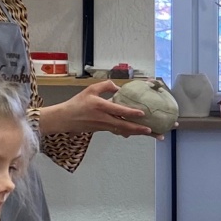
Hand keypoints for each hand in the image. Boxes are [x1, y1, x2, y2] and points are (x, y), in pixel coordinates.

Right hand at [38, 81, 152, 137]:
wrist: (66, 118)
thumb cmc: (77, 103)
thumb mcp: (90, 89)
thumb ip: (105, 86)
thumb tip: (119, 87)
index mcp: (101, 106)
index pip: (118, 110)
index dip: (131, 113)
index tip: (142, 114)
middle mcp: (105, 119)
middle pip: (126, 126)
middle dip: (141, 130)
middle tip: (154, 132)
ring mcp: (105, 126)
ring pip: (125, 131)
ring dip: (139, 133)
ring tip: (153, 135)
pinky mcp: (105, 129)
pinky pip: (120, 131)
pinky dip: (130, 132)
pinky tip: (139, 133)